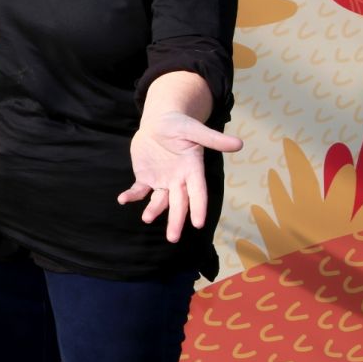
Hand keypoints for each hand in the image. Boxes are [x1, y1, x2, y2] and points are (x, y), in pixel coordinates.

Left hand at [117, 109, 242, 242]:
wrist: (159, 123)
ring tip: (147, 218)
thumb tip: (240, 144)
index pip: (198, 193)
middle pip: (179, 203)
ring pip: (159, 200)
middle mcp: (178, 180)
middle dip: (176, 220)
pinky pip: (139, 190)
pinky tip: (123, 199)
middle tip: (172, 238)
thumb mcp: (195, 130)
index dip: (198, 208)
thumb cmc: (180, 126)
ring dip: (153, 209)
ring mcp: (162, 181)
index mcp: (193, 171)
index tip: (198, 224)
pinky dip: (131, 196)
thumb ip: (213, 139)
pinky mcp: (145, 178)